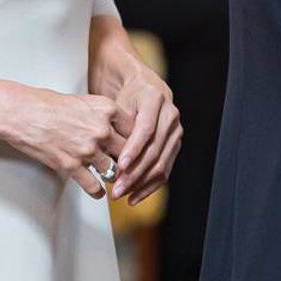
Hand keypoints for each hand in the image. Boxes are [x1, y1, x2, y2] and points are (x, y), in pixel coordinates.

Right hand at [0, 86, 127, 197]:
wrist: (24, 113)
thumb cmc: (51, 104)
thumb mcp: (86, 101)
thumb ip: (105, 115)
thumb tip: (119, 131)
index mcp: (107, 109)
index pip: (135, 129)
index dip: (137, 141)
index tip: (138, 149)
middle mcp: (101, 129)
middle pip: (127, 151)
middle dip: (129, 161)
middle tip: (131, 169)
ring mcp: (87, 149)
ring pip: (113, 171)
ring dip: (114, 177)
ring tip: (116, 181)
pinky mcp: (71, 166)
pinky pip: (93, 185)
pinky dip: (98, 191)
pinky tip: (99, 192)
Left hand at [106, 66, 181, 204]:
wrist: (140, 84)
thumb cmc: (124, 93)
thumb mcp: (116, 102)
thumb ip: (114, 126)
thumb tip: (105, 155)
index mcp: (155, 99)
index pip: (145, 129)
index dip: (133, 150)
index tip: (118, 166)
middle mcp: (170, 114)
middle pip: (154, 150)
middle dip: (134, 173)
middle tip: (116, 187)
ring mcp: (175, 129)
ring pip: (161, 162)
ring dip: (140, 182)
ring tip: (122, 194)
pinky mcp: (174, 143)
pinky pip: (165, 168)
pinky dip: (150, 185)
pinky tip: (135, 196)